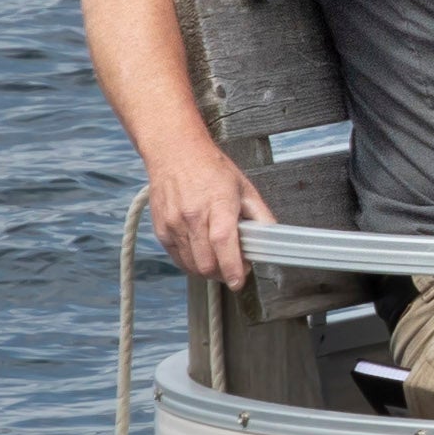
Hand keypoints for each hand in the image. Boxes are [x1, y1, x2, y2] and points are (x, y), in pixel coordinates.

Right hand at [144, 138, 274, 286]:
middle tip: (235, 268)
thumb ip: (260, 216)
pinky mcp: (161, 229)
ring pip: (192, 265)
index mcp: (218, 204)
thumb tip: (272, 238)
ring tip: (219, 260)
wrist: (175, 154)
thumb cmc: (210, 169)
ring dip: (208, 271)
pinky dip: (192, 264)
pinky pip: (178, 259)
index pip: (223, 242)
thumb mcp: (244, 188)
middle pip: (207, 262)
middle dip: (224, 273)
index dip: (232, 267)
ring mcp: (174, 224)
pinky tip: (202, 255)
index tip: (240, 280)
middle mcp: (192, 216)